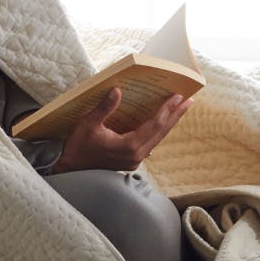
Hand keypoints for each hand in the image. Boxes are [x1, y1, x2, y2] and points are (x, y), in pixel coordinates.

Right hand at [51, 88, 191, 173]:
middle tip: (189, 101)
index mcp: (129, 146)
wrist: (71, 170)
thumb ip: (104, 107)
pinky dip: (159, 130)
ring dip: (169, 123)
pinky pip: (150, 143)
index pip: (155, 125)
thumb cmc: (78, 147)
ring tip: (180, 109)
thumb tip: (117, 90)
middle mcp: (136, 155)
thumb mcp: (88, 124)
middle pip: (161, 132)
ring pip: (158, 139)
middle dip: (175, 115)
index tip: (178, 97)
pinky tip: (162, 122)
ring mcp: (135, 159)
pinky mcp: (131, 160)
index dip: (167, 110)